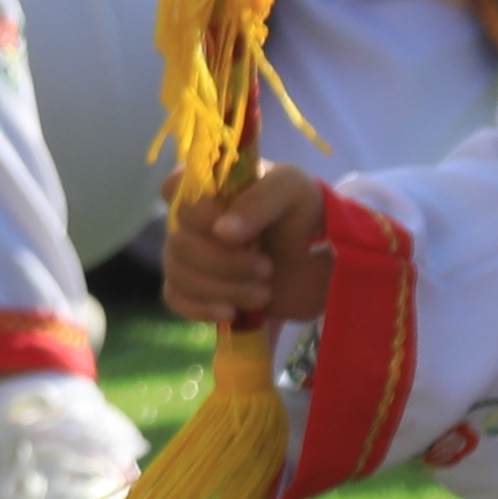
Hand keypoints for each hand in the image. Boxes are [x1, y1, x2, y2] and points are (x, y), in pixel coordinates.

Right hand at [163, 165, 335, 331]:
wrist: (322, 261)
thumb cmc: (305, 212)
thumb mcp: (291, 190)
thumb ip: (259, 201)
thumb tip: (222, 231)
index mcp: (209, 185)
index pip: (175, 190)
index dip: (197, 214)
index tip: (230, 231)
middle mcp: (192, 218)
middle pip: (178, 241)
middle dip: (222, 262)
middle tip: (267, 269)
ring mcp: (192, 254)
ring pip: (177, 273)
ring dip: (220, 289)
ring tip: (264, 295)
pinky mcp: (197, 288)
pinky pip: (175, 298)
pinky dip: (199, 308)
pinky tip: (230, 312)